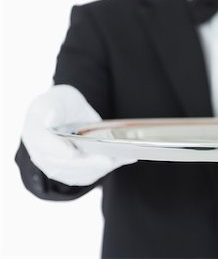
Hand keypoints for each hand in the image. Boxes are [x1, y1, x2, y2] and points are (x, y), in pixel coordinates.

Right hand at [21, 85, 136, 185]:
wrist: (67, 116)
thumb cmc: (61, 106)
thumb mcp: (56, 98)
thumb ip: (51, 107)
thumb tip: (49, 119)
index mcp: (35, 134)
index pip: (42, 144)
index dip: (56, 149)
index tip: (71, 152)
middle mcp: (43, 156)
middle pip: (66, 165)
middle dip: (89, 162)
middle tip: (109, 160)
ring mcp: (59, 168)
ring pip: (82, 173)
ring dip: (104, 166)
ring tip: (125, 156)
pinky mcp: (75, 175)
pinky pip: (94, 174)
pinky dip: (111, 166)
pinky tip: (126, 157)